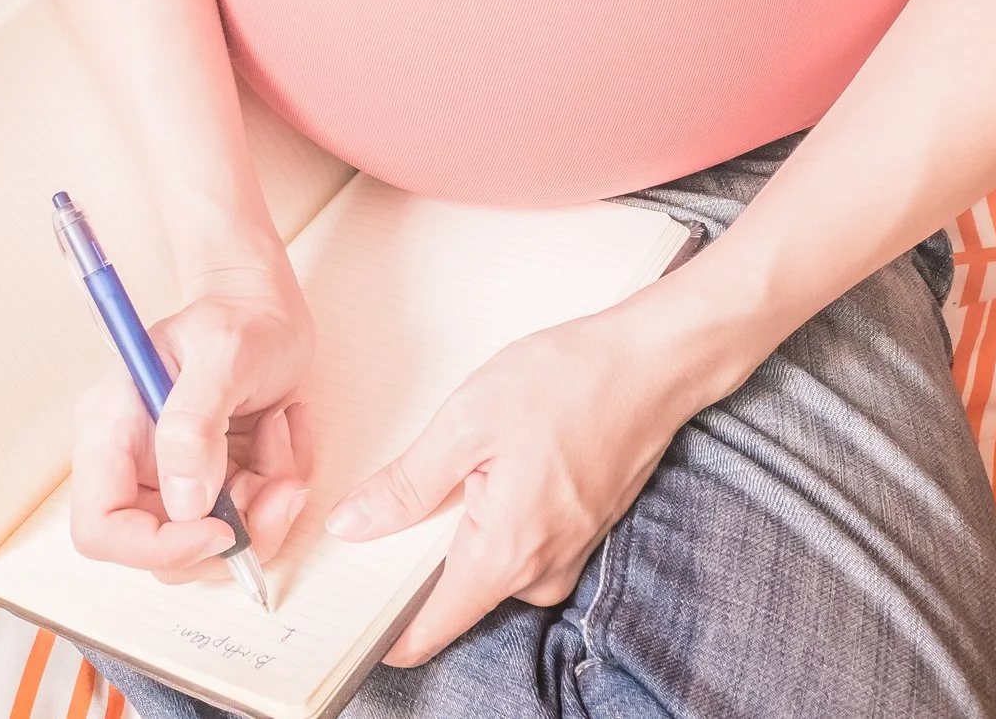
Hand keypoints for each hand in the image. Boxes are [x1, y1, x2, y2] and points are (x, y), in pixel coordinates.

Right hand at [70, 254, 317, 581]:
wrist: (263, 304)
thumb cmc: (238, 315)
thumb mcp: (223, 353)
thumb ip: (194, 426)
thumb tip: (186, 504)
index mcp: (111, 431)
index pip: (101, 528)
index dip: (158, 547)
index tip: (222, 529)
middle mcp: (134, 463)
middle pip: (165, 552)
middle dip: (234, 532)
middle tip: (281, 481)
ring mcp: (174, 478)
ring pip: (215, 544)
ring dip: (267, 504)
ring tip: (284, 436)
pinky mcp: (212, 483)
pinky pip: (248, 520)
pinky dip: (280, 486)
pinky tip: (285, 430)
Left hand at [325, 274, 768, 666]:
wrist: (652, 364)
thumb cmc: (569, 383)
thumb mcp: (465, 423)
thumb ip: (406, 485)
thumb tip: (353, 525)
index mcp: (506, 556)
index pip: (429, 631)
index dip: (380, 631)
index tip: (343, 615)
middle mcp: (540, 574)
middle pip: (453, 597)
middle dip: (412, 563)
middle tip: (381, 508)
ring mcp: (563, 557)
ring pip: (484, 566)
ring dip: (455, 531)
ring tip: (447, 470)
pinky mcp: (575, 536)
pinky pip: (514, 545)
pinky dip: (489, 517)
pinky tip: (487, 467)